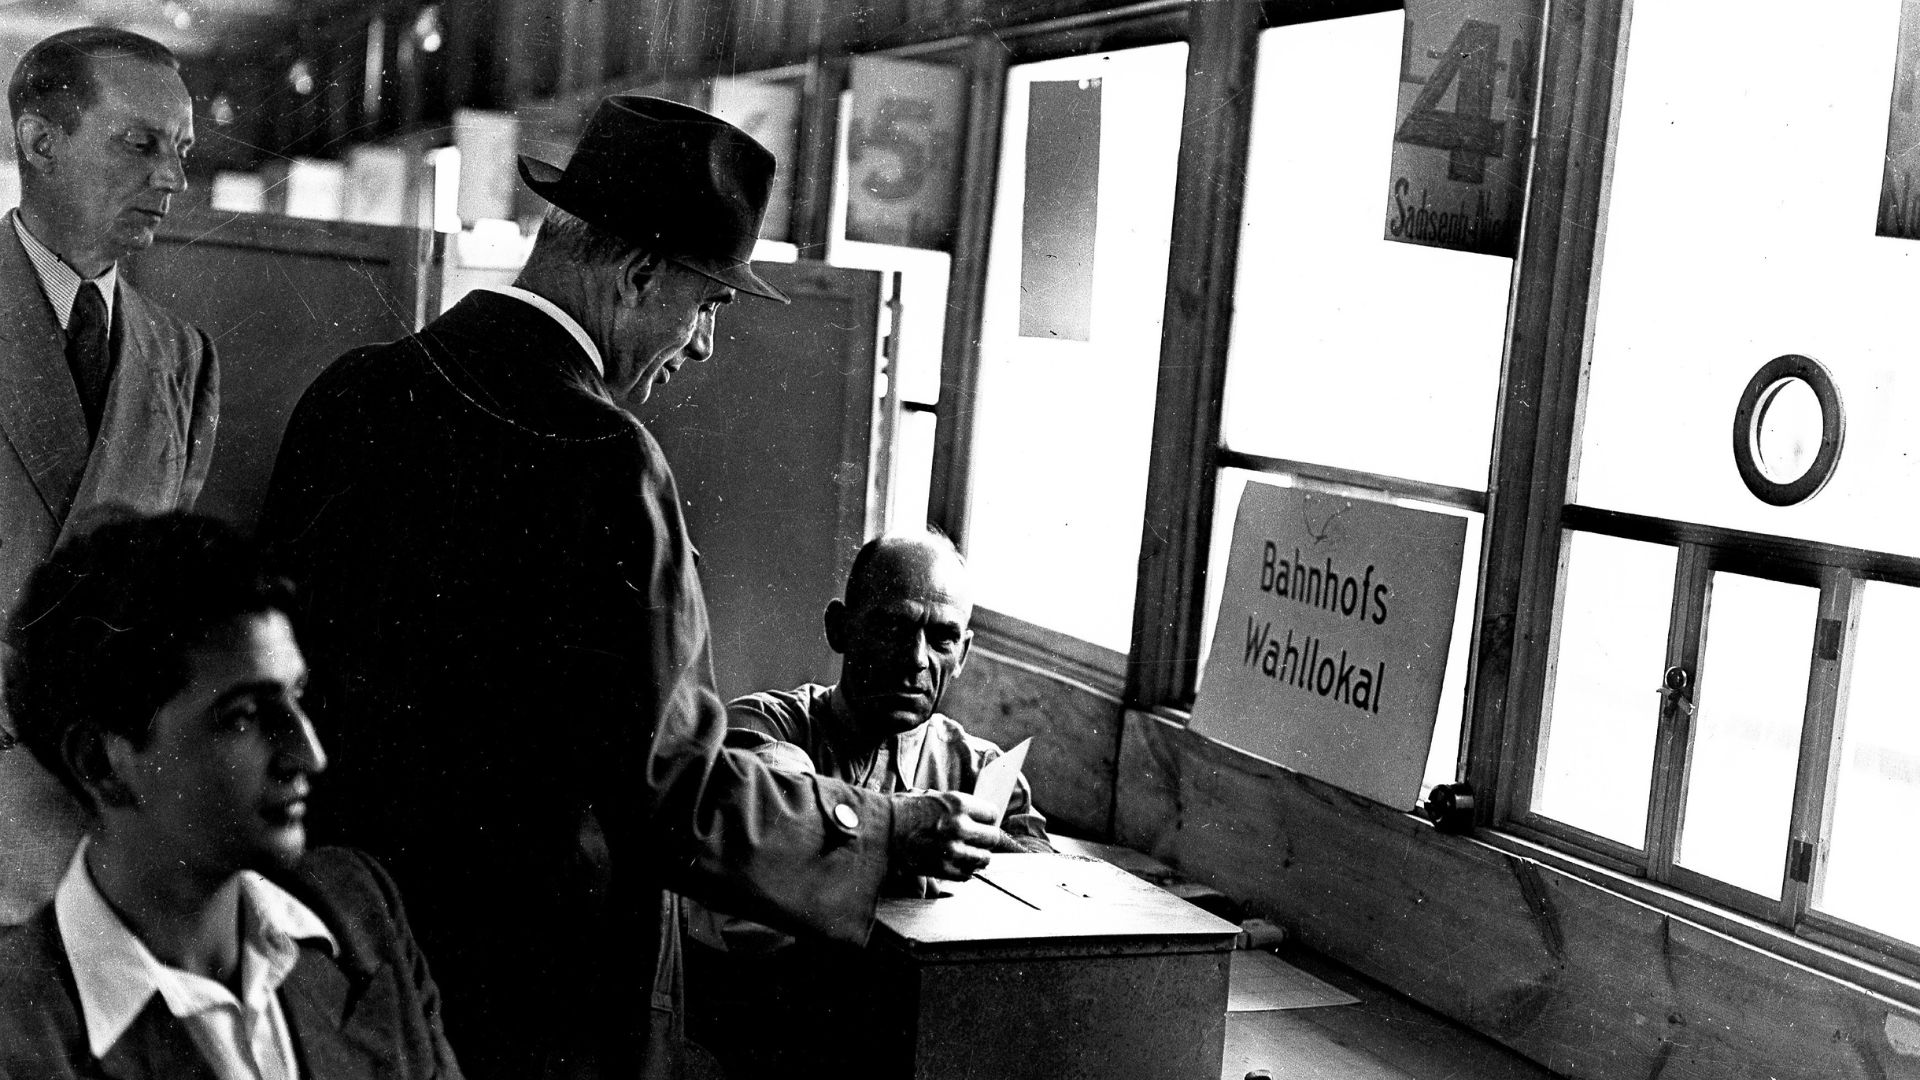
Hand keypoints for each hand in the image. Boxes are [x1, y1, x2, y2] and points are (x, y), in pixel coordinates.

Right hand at [888, 790, 1009, 880]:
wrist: (879, 830)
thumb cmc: (903, 811)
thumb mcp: (932, 796)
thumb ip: (957, 805)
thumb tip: (979, 813)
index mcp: (958, 803)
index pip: (993, 813)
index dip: (988, 819)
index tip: (983, 823)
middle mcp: (960, 826)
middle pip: (993, 837)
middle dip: (985, 839)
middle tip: (976, 840)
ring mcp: (953, 849)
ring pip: (984, 858)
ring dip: (977, 857)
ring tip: (967, 854)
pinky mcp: (943, 869)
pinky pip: (967, 874)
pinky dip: (963, 871)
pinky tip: (954, 863)